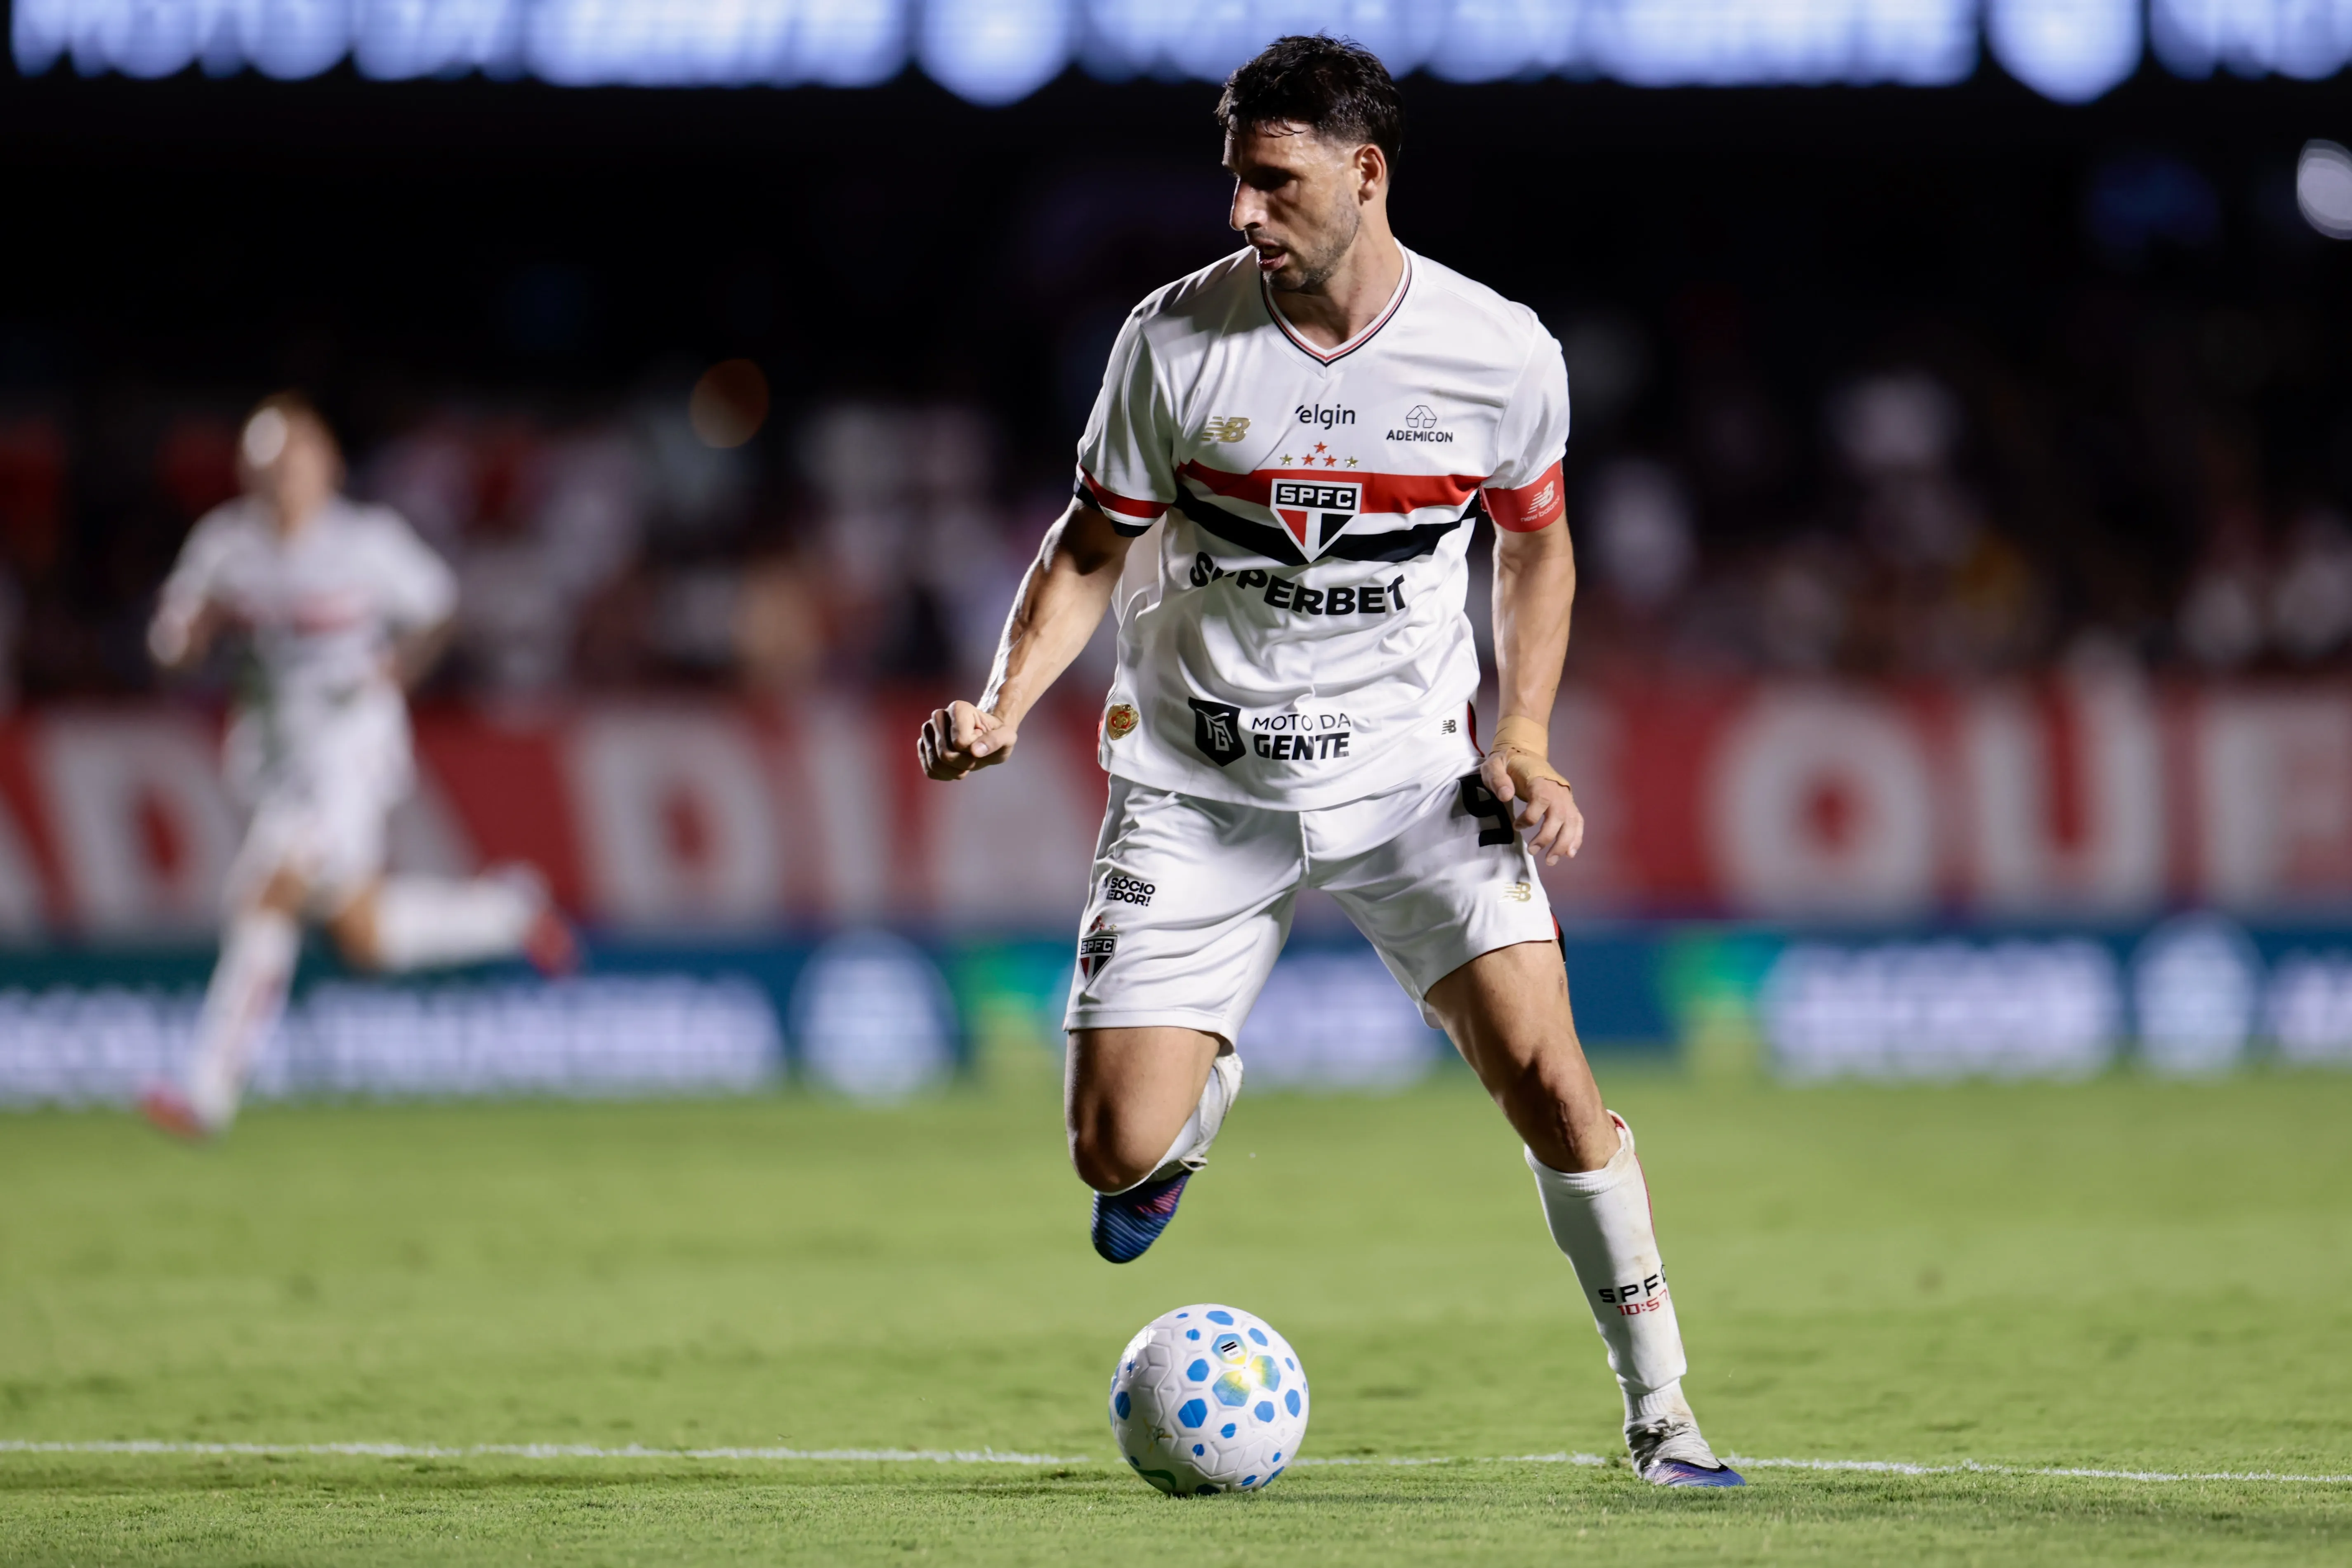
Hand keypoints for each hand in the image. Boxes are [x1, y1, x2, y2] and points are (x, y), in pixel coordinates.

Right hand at [919, 700, 1016, 780]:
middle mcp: (938, 716)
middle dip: (964, 764)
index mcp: (958, 708)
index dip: (975, 752)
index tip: (982, 743)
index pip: (960, 742)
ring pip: (935, 764)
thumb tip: (975, 751)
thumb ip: (996, 741)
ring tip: (966, 763)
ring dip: (954, 771)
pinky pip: (930, 771)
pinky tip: (956, 767)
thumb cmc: (997, 736)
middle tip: (975, 757)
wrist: (986, 737)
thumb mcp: (1007, 738)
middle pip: (945, 754)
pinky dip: (945, 775)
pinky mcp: (923, 745)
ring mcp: (928, 731)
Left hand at [1480, 718, 1583, 866]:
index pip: (1542, 799)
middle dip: (1548, 837)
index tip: (1516, 825)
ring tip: (1551, 860)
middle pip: (1559, 815)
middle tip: (1532, 851)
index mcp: (1539, 779)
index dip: (1530, 816)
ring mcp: (1565, 797)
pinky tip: (1570, 853)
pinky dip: (1576, 838)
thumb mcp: (1494, 765)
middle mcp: (1556, 789)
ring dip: (1564, 843)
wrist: (1524, 754)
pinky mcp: (1567, 803)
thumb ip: (1497, 779)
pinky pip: (1577, 821)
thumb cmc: (1507, 763)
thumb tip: (1506, 796)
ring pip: (1571, 822)